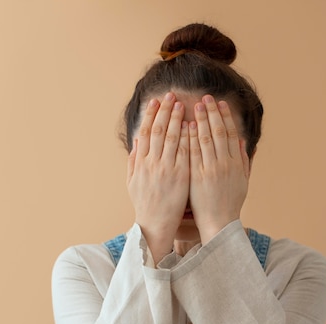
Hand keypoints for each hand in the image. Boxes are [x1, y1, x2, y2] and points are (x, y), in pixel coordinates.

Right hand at [127, 92, 189, 263]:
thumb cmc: (144, 204)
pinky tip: (192, 126)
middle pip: (160, 130)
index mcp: (141, 162)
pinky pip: (186, 153)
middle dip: (165, 111)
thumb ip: (134, 160)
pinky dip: (189, 138)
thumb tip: (137, 141)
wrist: (155, 225)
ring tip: (183, 104)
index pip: (146, 132)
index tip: (156, 101)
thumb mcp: (132, 181)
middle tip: (171, 95)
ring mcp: (168, 169)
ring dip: (178, 119)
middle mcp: (153, 163)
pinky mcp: (181, 177)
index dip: (151, 115)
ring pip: (174, 138)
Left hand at [189, 95, 250, 244]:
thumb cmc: (230, 203)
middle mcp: (224, 164)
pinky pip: (193, 153)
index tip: (220, 103)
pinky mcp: (197, 177)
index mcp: (235, 163)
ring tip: (196, 105)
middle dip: (212, 113)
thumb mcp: (243, 181)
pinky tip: (187, 125)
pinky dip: (191, 138)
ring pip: (205, 139)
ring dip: (201, 120)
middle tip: (206, 98)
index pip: (230, 134)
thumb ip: (243, 160)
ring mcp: (210, 170)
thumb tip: (242, 141)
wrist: (219, 223)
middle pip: (218, 132)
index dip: (225, 117)